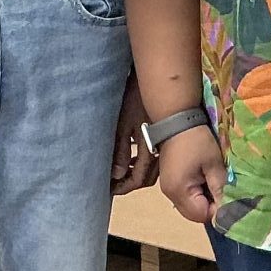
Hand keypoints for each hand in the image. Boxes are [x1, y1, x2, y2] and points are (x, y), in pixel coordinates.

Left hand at [111, 74, 155, 191]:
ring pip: (152, 169)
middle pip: (147, 178)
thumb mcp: (123, 124)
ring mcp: (162, 143)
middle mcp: (159, 151)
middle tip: (113, 184)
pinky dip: (141, 162)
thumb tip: (116, 174)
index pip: (138, 179)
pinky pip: (153, 157)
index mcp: (149, 150)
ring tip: (120, 173)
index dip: (122, 187)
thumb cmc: (135, 100)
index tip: (108, 190)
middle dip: (130, 184)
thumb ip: (120, 151)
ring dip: (136, 173)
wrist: (155, 80)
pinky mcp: (162, 136)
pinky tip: (131, 157)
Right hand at [159, 122, 226, 224]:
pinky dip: (197, 191)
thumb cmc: (196, 139)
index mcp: (179, 191)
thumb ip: (221, 186)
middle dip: (211, 206)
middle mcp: (170, 194)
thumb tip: (230, 206)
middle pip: (194, 213)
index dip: (218, 209)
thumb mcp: (213, 163)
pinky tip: (205, 177)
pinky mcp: (170, 180)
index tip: (230, 195)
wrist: (176, 118)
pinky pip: (185, 195)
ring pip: (190, 205)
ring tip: (215, 181)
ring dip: (205, 198)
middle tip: (223, 188)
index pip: (202, 215)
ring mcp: (168, 188)